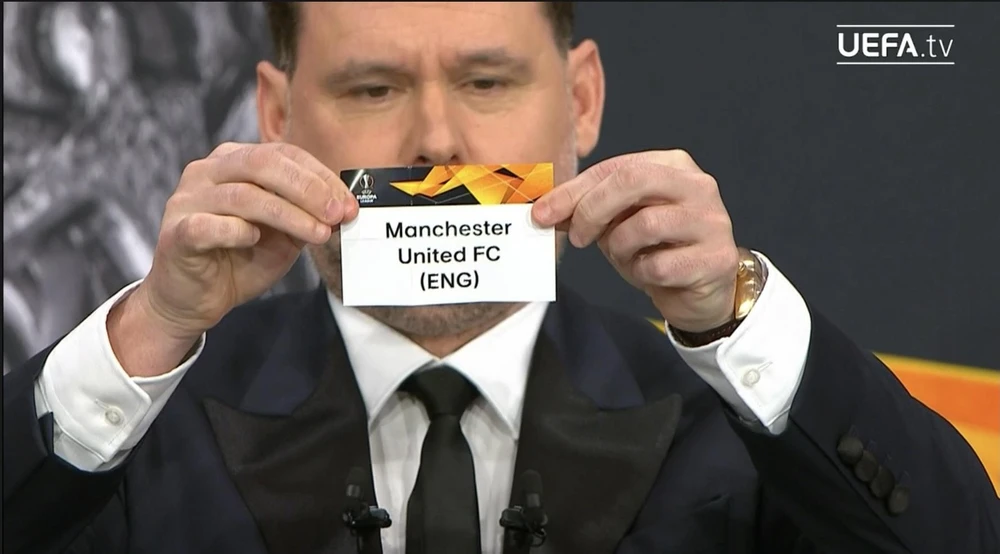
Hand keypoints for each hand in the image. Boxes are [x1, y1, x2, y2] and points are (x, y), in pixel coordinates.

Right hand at [111, 142, 357, 375]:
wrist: (194, 300)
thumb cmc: (239, 259)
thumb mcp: (283, 235)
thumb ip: (308, 216)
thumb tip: (344, 208)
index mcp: (234, 161)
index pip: (282, 154)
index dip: (320, 176)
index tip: (347, 203)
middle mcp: (207, 172)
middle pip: (262, 164)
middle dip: (307, 189)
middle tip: (336, 214)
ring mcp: (188, 200)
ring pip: (243, 195)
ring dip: (288, 215)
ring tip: (318, 234)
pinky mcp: (176, 232)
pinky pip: (209, 225)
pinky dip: (238, 231)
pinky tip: (255, 241)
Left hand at [532, 150, 739, 332]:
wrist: (700, 290)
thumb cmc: (656, 249)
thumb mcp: (618, 222)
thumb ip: (586, 210)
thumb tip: (542, 210)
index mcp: (672, 165)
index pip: (615, 167)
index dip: (573, 191)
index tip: (542, 213)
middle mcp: (697, 186)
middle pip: (633, 180)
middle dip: (592, 209)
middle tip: (577, 237)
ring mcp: (711, 221)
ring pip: (646, 224)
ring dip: (620, 247)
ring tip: (624, 256)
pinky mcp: (716, 259)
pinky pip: (660, 265)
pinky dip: (642, 272)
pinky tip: (649, 273)